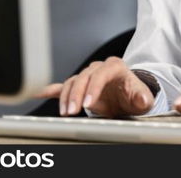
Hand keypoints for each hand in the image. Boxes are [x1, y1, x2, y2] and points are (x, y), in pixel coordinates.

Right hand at [35, 57, 153, 116]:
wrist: (129, 95)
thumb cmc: (135, 95)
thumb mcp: (142, 97)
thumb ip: (142, 97)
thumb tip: (142, 98)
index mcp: (115, 67)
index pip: (101, 74)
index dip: (93, 88)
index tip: (88, 104)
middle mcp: (99, 68)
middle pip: (83, 77)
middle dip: (76, 95)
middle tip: (72, 111)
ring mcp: (88, 76)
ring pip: (72, 82)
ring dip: (66, 97)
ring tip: (65, 112)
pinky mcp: (80, 86)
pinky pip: (63, 86)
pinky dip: (51, 89)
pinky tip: (39, 92)